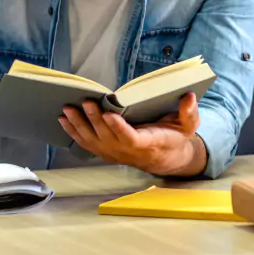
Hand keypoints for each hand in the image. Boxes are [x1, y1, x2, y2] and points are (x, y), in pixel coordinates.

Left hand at [59, 92, 207, 176]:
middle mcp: (129, 152)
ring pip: (93, 142)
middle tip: (85, 102)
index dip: (120, 129)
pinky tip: (64, 120)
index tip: (109, 115)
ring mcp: (116, 153)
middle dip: (94, 120)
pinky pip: (87, 144)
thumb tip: (189, 96)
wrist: (167, 157)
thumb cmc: (176, 137)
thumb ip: (189, 112)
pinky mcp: (107, 152)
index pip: (132, 139)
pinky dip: (74, 132)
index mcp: (150, 143)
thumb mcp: (189, 125)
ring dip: (79, 126)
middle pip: (107, 138)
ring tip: (68, 109)